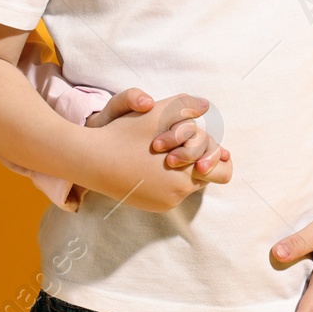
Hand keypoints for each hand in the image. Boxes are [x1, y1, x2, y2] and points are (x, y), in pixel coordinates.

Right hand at [85, 105, 233, 211]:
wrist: (91, 161)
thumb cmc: (123, 134)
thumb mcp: (155, 114)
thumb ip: (184, 107)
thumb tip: (205, 106)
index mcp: (185, 174)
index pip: (221, 170)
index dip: (217, 155)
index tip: (216, 146)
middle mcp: (177, 194)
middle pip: (205, 178)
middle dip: (200, 160)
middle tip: (191, 146)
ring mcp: (164, 203)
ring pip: (186, 184)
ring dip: (182, 167)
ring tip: (167, 151)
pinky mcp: (152, 205)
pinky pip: (170, 192)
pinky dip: (167, 178)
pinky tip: (152, 163)